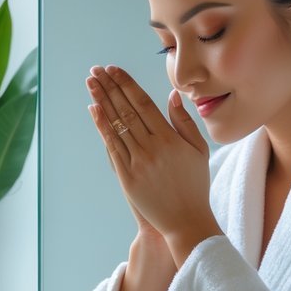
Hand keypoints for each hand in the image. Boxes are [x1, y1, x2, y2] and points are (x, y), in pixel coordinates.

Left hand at [86, 65, 221, 263]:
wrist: (186, 221)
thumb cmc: (195, 184)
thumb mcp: (198, 150)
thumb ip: (184, 122)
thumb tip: (171, 95)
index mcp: (170, 138)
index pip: (143, 103)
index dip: (126, 85)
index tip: (113, 70)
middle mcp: (152, 148)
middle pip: (126, 110)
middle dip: (109, 87)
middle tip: (96, 70)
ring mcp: (137, 162)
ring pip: (116, 125)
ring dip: (101, 101)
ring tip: (91, 83)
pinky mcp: (127, 177)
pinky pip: (112, 147)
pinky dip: (102, 127)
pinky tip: (94, 111)